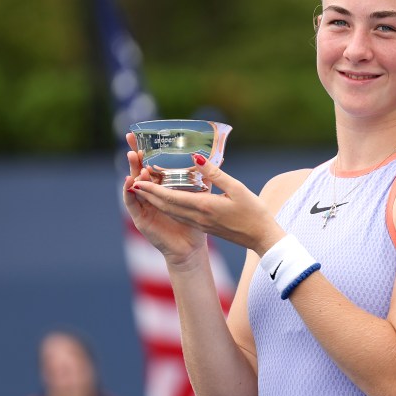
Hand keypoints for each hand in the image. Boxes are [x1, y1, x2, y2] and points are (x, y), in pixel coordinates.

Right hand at [122, 134, 207, 268]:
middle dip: (134, 154)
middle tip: (130, 138)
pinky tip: (130, 182)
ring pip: (135, 184)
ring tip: (133, 157)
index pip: (152, 164)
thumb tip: (209, 159)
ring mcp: (144, 206)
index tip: (141, 134)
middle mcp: (151, 194)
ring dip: (133, 170)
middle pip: (139, 170)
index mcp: (164, 187)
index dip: (146, 150)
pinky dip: (129, 192)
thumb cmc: (196, 223)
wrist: (190, 249)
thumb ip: (203, 178)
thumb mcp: (201, 196)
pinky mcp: (140, 218)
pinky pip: (132, 203)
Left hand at [125, 143, 284, 258]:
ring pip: (171, 211)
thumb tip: (196, 158)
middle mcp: (197, 217)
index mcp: (204, 207)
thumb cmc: (253, 212)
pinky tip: (166, 200)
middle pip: (166, 205)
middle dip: (148, 194)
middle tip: (134, 182)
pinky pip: (180, 215)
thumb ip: (214, 173)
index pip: (171, 198)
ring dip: (156, 201)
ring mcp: (200, 223)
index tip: (137, 181)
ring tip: (145, 189)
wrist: (261, 237)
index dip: (152, 190)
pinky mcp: (204, 226)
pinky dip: (168, 206)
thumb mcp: (237, 188)